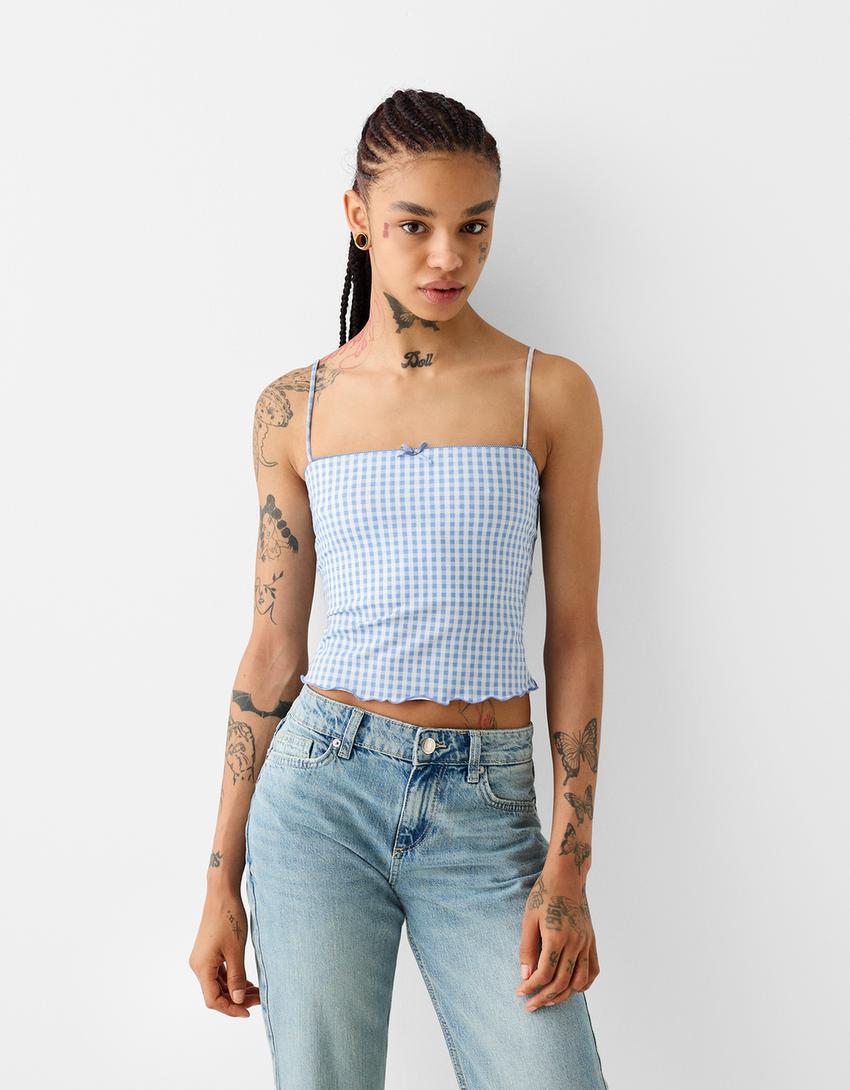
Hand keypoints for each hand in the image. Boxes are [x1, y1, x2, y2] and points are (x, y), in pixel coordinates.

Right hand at [189, 889, 260, 1016]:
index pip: (213, 1000)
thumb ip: (237, 977)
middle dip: (236, 999)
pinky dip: (232, 979)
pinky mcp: (208, 952)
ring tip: (257, 991)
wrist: (222, 894)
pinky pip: (219, 972)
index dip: (230, 1009)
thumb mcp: (236, 951)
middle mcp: (198, 965)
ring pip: (218, 983)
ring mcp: (202, 958)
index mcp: (202, 967)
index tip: (248, 1012)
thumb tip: (238, 1000)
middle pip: (215, 993)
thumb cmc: (229, 919)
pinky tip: (246, 981)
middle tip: (259, 1000)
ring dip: (235, 989)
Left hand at [515, 872, 599, 1011]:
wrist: (567, 875)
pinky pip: (593, 970)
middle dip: (544, 998)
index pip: (544, 974)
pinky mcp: (592, 940)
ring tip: (548, 1000)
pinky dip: (583, 985)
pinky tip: (570, 989)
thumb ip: (527, 949)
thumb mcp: (528, 919)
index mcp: (557, 937)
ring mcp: (586, 942)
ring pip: (579, 982)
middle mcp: (575, 942)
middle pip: (562, 983)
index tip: (519, 993)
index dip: (531, 987)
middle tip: (530, 1006)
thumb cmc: (544, 894)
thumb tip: (525, 976)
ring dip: (563, 996)